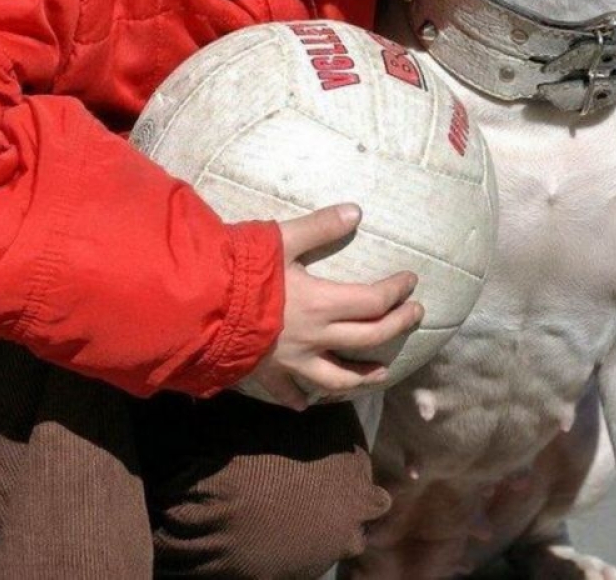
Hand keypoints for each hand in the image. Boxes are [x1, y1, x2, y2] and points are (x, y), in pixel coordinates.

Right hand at [245, 204, 422, 410]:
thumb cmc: (240, 270)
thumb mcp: (282, 239)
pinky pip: (289, 394)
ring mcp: (292, 363)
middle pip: (368, 339)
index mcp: (322, 304)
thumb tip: (357, 212)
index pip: (373, 301)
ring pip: (338, 379)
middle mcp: (315, 338)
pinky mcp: (267, 375)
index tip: (411, 281)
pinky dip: (301, 399)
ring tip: (381, 374)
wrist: (200, 307)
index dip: (397, 291)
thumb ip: (321, 226)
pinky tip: (305, 402)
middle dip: (397, 326)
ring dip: (364, 376)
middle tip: (416, 315)